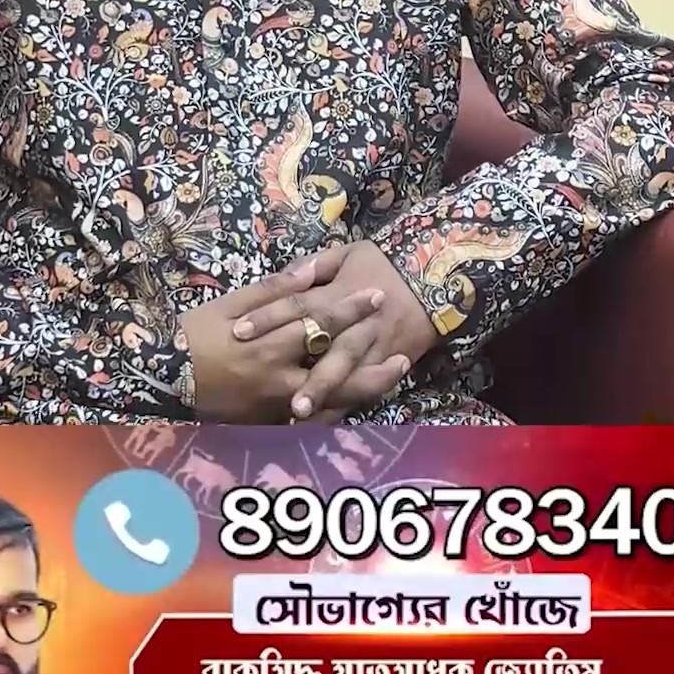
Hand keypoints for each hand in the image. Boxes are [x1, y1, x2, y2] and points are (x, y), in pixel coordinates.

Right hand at [180, 253, 401, 423]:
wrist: (163, 376)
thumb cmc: (196, 333)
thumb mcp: (231, 303)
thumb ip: (273, 290)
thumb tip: (311, 271)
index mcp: (267, 341)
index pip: (318, 322)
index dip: (350, 309)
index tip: (378, 295)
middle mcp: (277, 376)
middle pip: (333, 369)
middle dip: (370, 358)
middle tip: (403, 350)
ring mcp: (274, 404)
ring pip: (329, 401)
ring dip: (363, 389)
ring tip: (393, 376)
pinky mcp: (268, 422)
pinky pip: (309, 422)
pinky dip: (335, 413)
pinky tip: (357, 404)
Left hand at [231, 241, 436, 420]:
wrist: (435, 278)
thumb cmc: (384, 263)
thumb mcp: (349, 253)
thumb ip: (316, 264)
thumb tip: (287, 275)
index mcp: (335, 293)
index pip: (296, 306)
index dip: (267, 318)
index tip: (238, 332)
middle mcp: (351, 323)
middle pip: (319, 346)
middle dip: (289, 362)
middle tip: (258, 383)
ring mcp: (371, 346)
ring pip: (343, 372)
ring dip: (321, 392)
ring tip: (298, 413)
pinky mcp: (388, 361)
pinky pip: (365, 385)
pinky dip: (345, 402)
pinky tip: (323, 420)